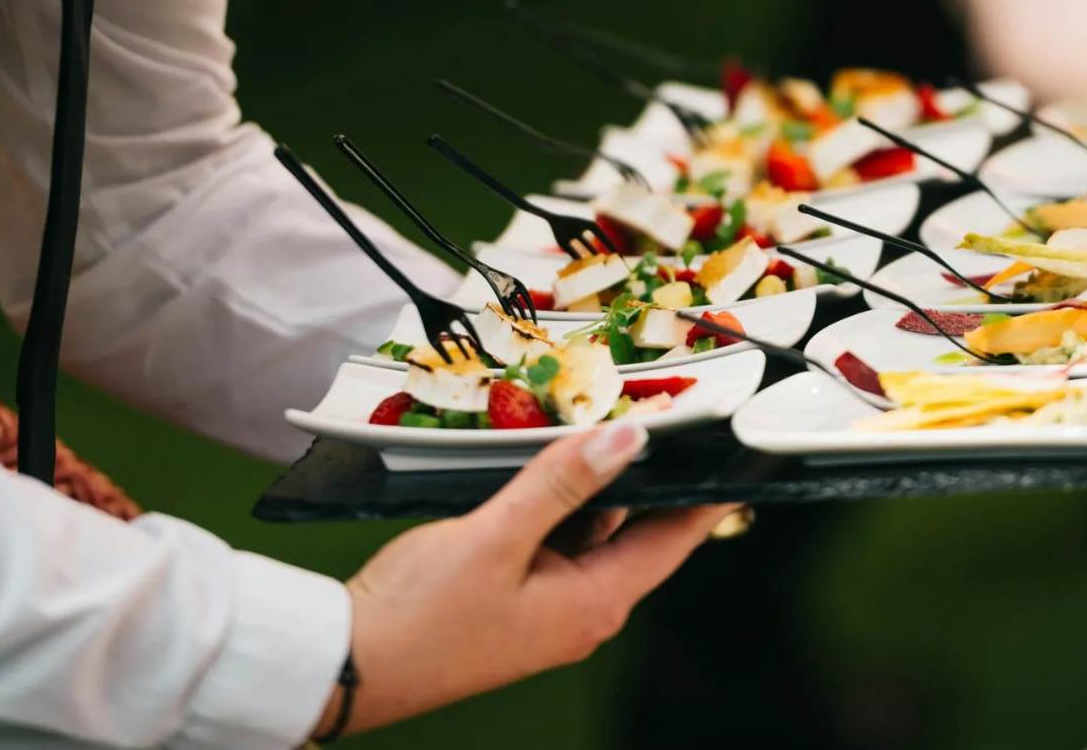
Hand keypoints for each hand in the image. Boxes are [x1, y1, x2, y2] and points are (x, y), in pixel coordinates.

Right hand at [313, 422, 735, 737]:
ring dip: (603, 485)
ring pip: (596, 532)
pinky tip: (553, 465)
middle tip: (675, 419)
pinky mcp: (517, 597)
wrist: (344, 669)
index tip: (743, 455)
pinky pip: (559, 541)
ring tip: (615, 425)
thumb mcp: (495, 536)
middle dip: (656, 477)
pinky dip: (563, 503)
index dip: (710, 494)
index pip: (676, 538)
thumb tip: (628, 439)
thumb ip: (562, 483)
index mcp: (593, 602)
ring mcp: (549, 606)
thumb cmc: (417, 617)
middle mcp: (582, 609)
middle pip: (640, 532)